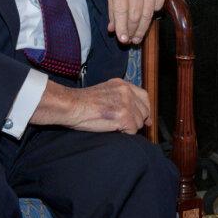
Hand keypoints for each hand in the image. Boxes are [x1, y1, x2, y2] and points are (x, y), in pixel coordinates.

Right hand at [31, 78, 150, 133]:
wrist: (72, 106)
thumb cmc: (83, 102)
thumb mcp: (105, 92)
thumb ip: (121, 97)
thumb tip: (136, 110)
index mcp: (122, 84)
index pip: (144, 96)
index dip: (145, 109)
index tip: (146, 118)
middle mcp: (127, 91)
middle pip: (144, 110)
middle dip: (138, 120)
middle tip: (127, 126)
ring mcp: (127, 103)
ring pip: (139, 122)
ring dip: (130, 127)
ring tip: (115, 125)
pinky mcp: (124, 116)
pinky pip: (133, 130)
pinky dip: (125, 133)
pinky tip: (114, 129)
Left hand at [108, 0, 168, 43]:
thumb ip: (112, 9)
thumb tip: (113, 30)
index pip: (121, 11)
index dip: (122, 28)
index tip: (123, 40)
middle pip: (135, 15)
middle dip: (132, 31)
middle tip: (131, 41)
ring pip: (148, 14)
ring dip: (142, 29)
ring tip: (138, 37)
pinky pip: (157, 6)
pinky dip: (151, 13)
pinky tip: (146, 15)